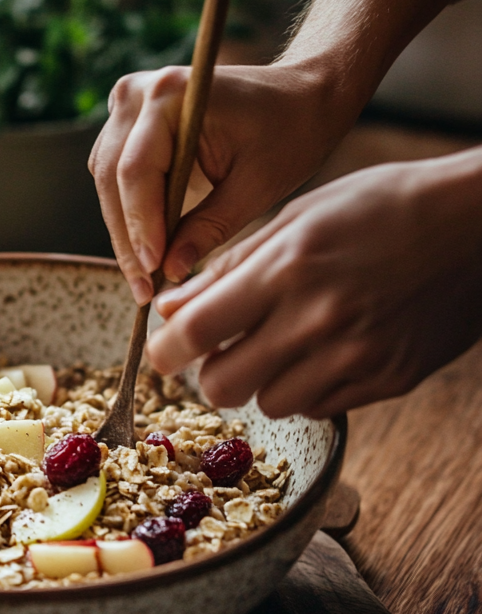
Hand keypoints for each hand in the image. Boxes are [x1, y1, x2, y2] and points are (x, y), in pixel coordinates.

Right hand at [88, 61, 352, 303]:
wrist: (301, 96)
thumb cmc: (288, 134)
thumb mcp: (256, 187)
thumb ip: (208, 228)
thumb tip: (169, 273)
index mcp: (171, 95)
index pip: (137, 171)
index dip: (141, 225)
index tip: (152, 272)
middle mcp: (139, 92)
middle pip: (112, 177)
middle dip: (128, 237)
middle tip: (142, 289)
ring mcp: (129, 102)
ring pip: (105, 178)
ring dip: (123, 228)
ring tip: (143, 276)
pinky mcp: (128, 122)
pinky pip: (113, 173)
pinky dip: (126, 210)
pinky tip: (145, 247)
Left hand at [147, 150, 481, 418]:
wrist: (479, 222)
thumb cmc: (381, 206)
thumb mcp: (297, 216)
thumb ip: (228, 267)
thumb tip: (171, 308)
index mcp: (287, 269)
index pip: (195, 333)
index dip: (164, 349)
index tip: (162, 348)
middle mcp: (317, 320)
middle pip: (222, 386)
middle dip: (209, 372)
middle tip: (220, 349)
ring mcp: (357, 356)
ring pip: (269, 404)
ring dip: (261, 380)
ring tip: (282, 343)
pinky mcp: (389, 380)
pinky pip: (319, 407)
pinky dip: (308, 387)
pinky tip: (324, 350)